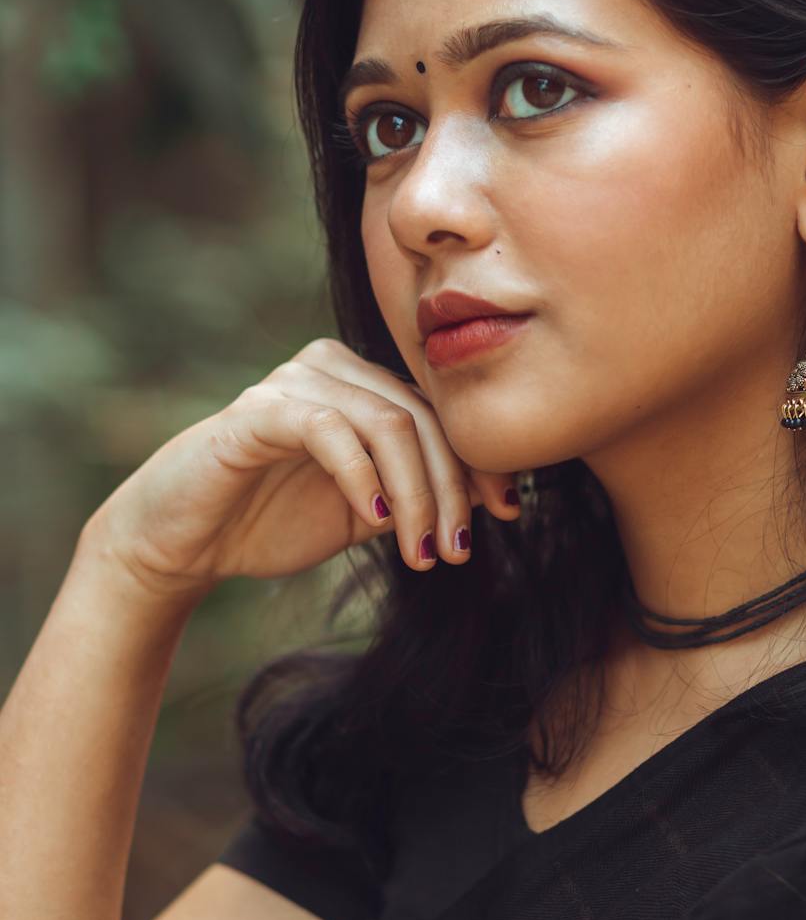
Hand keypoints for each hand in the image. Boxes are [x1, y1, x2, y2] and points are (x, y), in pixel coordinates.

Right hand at [79, 338, 521, 600]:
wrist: (183, 542)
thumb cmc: (271, 522)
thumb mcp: (365, 512)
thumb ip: (416, 494)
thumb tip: (491, 498)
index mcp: (363, 384)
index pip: (439, 414)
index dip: (479, 462)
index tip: (509, 513)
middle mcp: (334, 367)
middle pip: (422, 418)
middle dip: (451, 489)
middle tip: (457, 548)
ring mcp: (295, 382)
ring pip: (387, 424)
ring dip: (416, 494)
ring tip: (423, 552)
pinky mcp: (260, 410)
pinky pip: (330, 430)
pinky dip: (363, 477)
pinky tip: (376, 520)